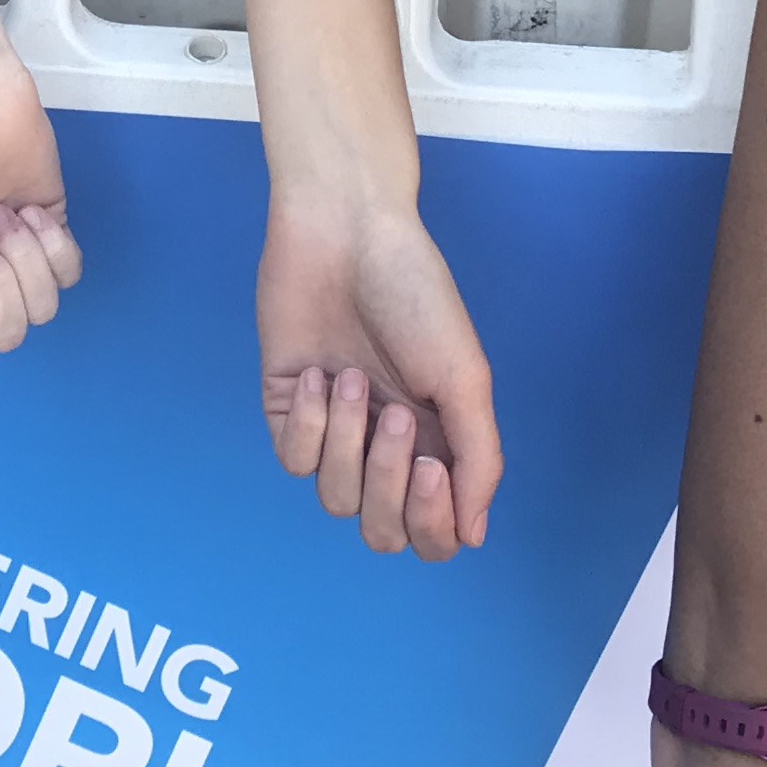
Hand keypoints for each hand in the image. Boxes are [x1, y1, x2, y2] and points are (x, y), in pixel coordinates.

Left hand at [257, 189, 498, 557]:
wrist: (346, 232)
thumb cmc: (415, 295)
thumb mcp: (465, 378)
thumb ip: (478, 460)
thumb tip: (473, 535)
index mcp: (438, 443)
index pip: (434, 534)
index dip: (432, 523)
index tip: (434, 468)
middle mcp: (386, 448)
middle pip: (383, 530)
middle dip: (389, 485)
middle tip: (397, 416)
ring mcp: (335, 433)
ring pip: (336, 498)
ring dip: (347, 441)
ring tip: (355, 378)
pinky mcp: (288, 411)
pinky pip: (293, 459)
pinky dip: (309, 422)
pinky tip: (318, 373)